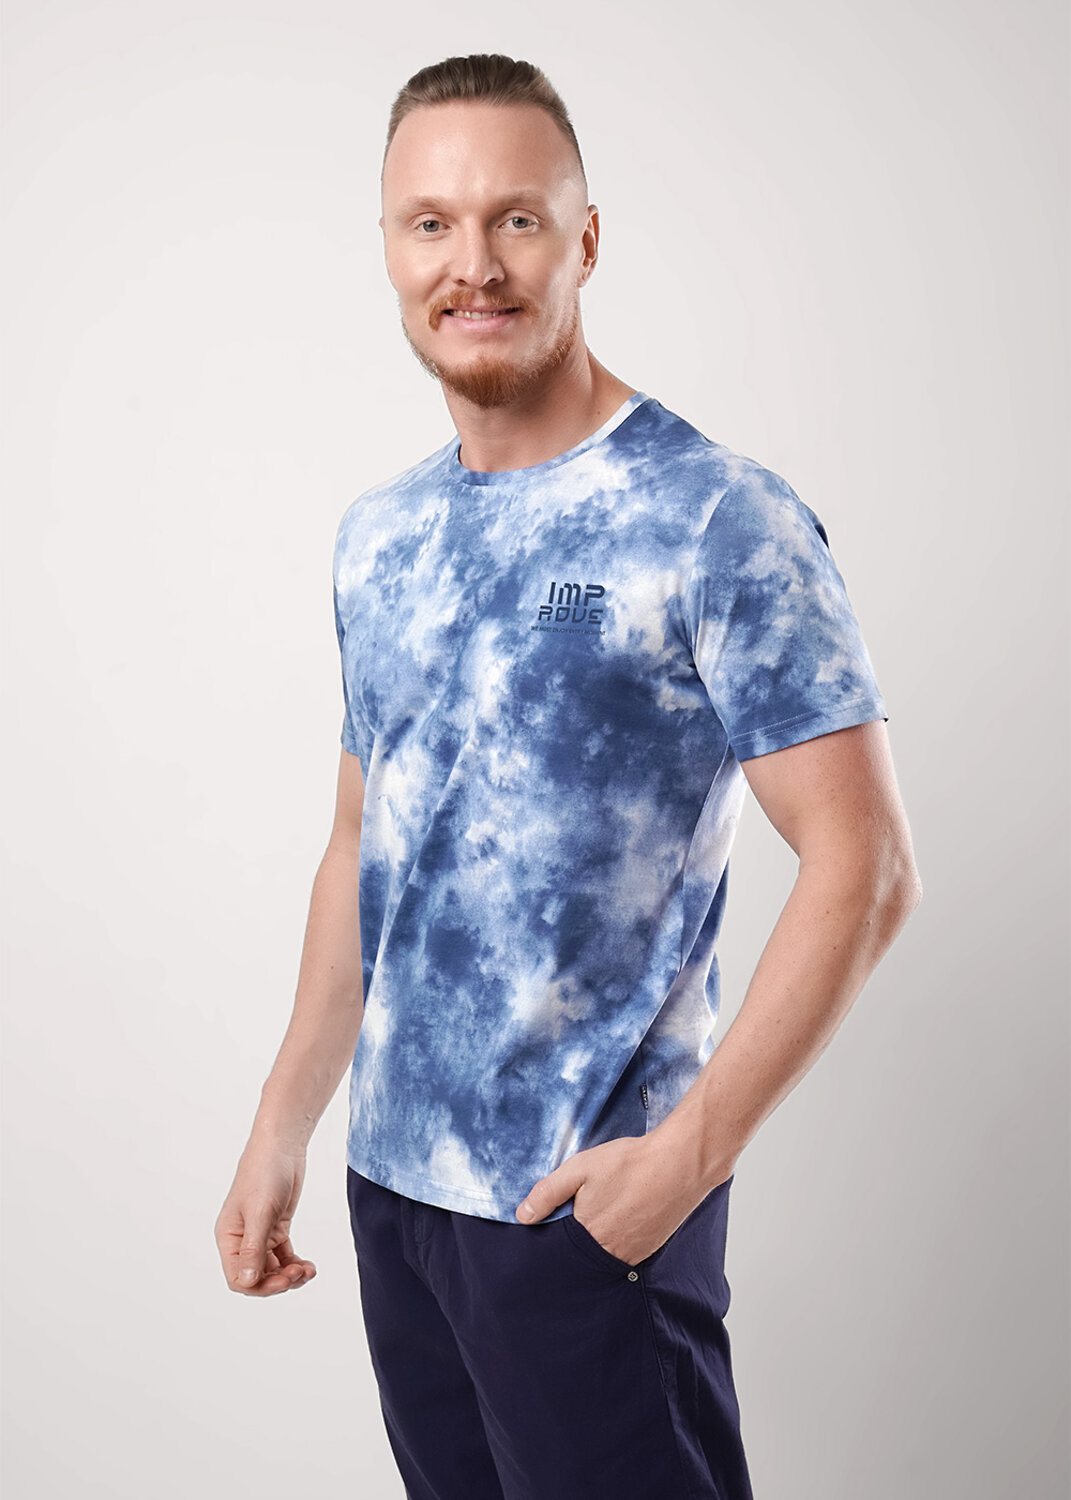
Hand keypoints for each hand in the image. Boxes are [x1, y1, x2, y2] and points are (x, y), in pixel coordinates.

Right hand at [214, 1141, 317, 1295]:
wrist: (282, 1146)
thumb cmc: (265, 1173)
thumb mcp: (260, 1213)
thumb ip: (253, 1249)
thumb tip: (246, 1282)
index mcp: (229, 1238)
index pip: (238, 1278)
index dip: (260, 1286)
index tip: (284, 1280)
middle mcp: (241, 1240)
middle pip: (257, 1277)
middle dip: (279, 1281)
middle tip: (300, 1273)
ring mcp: (260, 1235)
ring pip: (273, 1269)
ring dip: (290, 1275)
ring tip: (308, 1270)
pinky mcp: (276, 1228)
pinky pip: (283, 1257)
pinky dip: (295, 1264)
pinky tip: (308, 1265)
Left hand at [515, 1134, 728, 1266]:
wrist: (680, 1164)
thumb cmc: (629, 1164)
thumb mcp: (580, 1169)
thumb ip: (548, 1193)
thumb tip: (522, 1216)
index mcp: (589, 1237)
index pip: (559, 1252)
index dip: (553, 1240)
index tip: (550, 1229)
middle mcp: (611, 1254)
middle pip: (581, 1258)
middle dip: (574, 1243)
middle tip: (579, 1218)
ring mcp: (633, 1254)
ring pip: (603, 1257)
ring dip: (597, 1242)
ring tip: (601, 1215)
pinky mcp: (650, 1249)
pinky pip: (625, 1253)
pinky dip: (617, 1241)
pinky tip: (620, 1217)